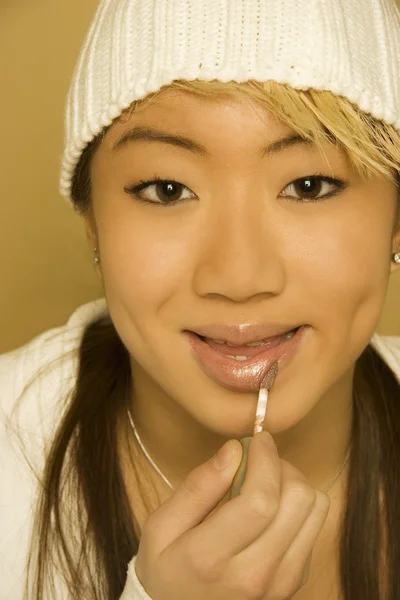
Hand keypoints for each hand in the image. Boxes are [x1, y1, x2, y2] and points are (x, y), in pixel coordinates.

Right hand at [134, 431, 329, 599]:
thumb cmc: (166, 568)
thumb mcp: (161, 527)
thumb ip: (197, 487)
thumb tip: (234, 449)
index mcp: (211, 557)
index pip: (260, 500)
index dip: (265, 459)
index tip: (258, 439)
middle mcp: (254, 574)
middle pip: (297, 501)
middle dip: (282, 465)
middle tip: (259, 459)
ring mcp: (280, 582)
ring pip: (315, 511)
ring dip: (294, 483)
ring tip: (267, 481)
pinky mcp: (295, 583)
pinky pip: (315, 527)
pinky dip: (299, 506)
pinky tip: (272, 508)